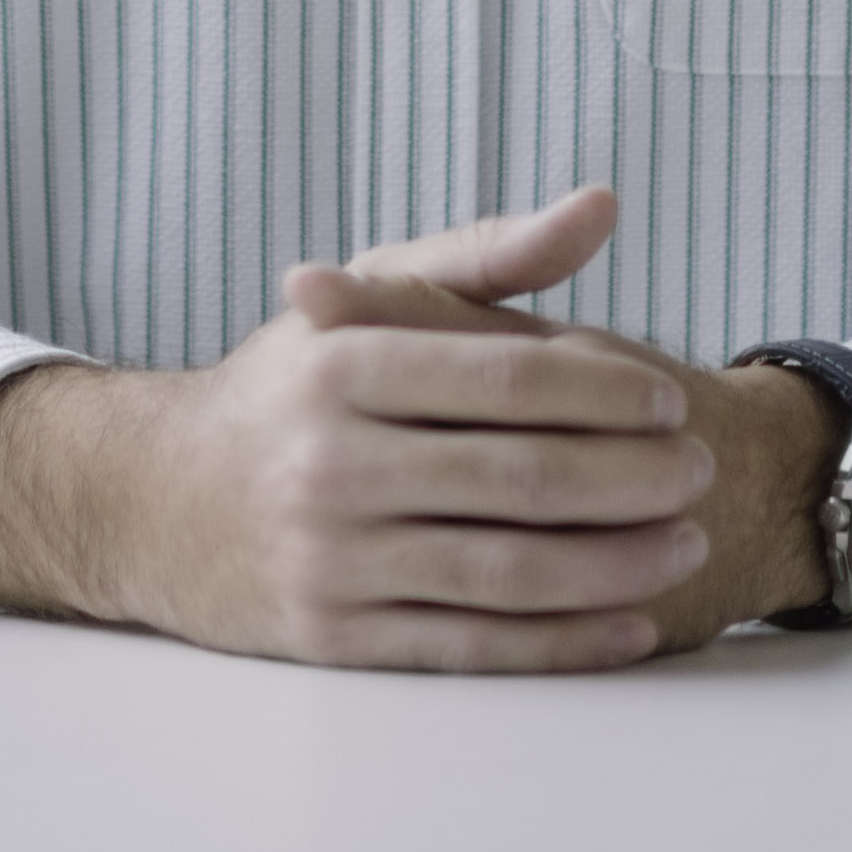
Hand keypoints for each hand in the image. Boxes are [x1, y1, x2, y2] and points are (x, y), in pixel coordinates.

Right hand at [0, 186, 777, 669]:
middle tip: (701, 472)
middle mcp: (330, 463)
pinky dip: (564, 643)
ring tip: (688, 545)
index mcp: (340, 364)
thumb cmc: (287, 391)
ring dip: (618, 565)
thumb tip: (602, 205)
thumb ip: (487, 254)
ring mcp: (330, 559)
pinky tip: (631, 627)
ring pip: (508, 570)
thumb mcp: (364, 297)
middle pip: (521, 478)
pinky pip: (473, 646)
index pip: (504, 379)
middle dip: (633, 480)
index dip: (604, 392)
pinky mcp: (334, 639)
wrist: (151, 502)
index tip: (669, 401)